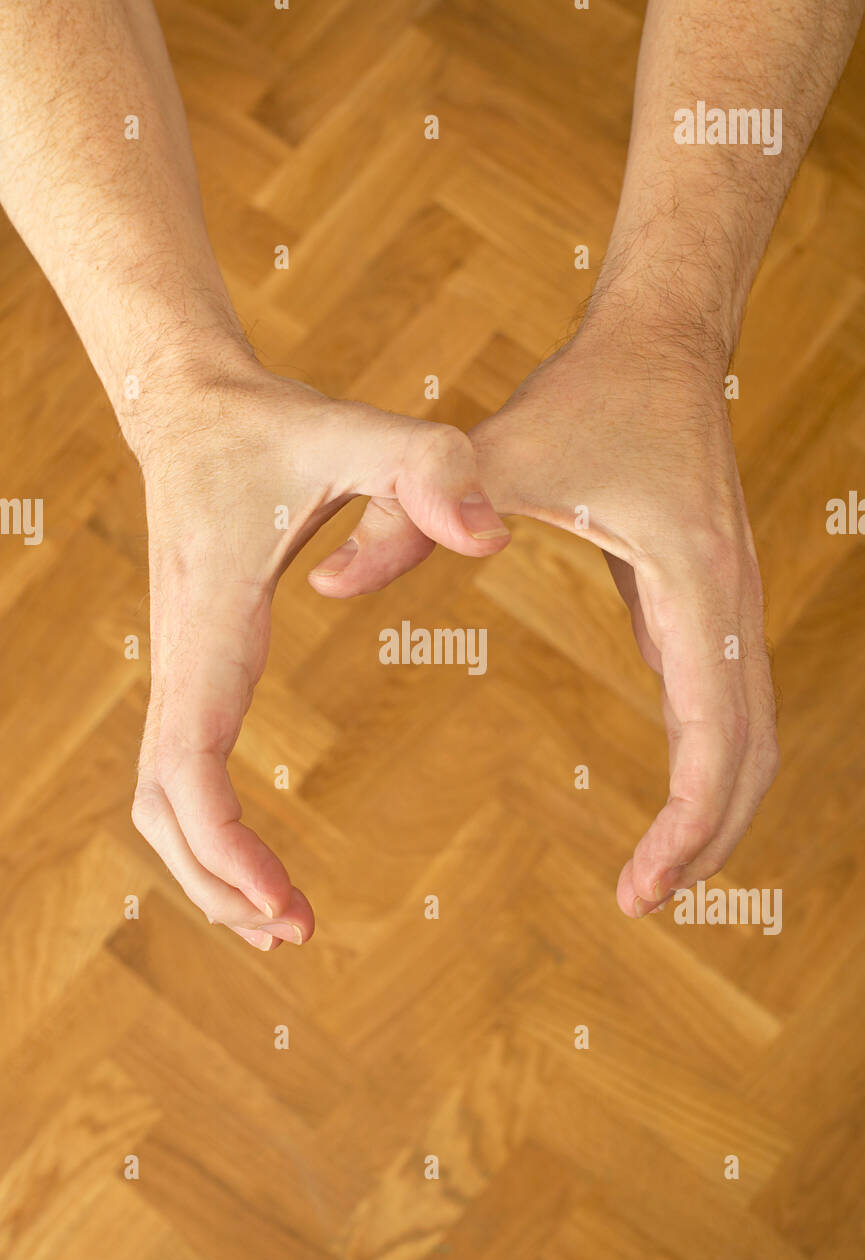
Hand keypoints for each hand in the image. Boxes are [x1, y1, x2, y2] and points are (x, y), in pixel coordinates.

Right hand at [129, 363, 508, 949]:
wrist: (193, 404)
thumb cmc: (274, 424)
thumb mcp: (364, 435)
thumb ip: (432, 471)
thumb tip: (493, 539)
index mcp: (214, 629)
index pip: (190, 768)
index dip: (225, 848)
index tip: (285, 905)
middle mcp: (182, 660)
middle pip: (162, 809)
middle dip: (215, 883)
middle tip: (296, 936)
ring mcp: (179, 667)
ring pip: (156, 802)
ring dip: (202, 868)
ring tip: (277, 917)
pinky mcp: (193, 666)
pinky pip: (178, 772)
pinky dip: (206, 830)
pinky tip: (258, 856)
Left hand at [321, 325, 778, 916]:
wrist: (662, 343)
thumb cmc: (589, 395)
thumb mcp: (499, 455)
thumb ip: (407, 516)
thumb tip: (323, 585)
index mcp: (696, 584)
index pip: (715, 739)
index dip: (686, 826)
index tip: (638, 890)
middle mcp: (732, 605)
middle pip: (749, 756)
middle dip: (708, 839)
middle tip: (642, 901)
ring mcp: (729, 605)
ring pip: (748, 735)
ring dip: (714, 809)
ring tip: (655, 871)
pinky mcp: (708, 603)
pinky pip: (723, 702)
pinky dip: (705, 762)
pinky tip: (668, 799)